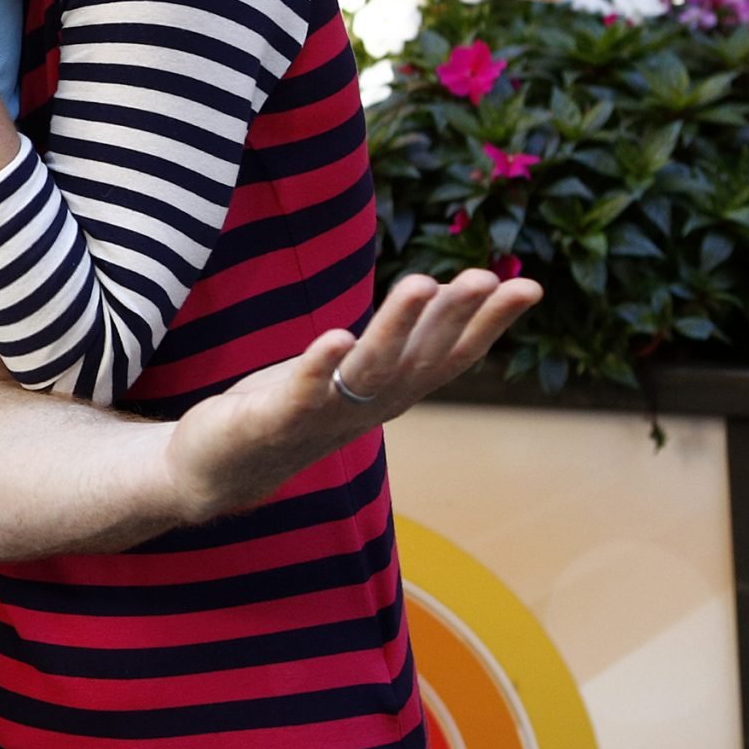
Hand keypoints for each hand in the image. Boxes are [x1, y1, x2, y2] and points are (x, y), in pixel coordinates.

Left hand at [164, 270, 540, 524]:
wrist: (220, 472)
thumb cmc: (295, 410)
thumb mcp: (355, 372)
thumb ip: (397, 340)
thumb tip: (445, 290)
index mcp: (388, 394)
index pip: (448, 356)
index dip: (488, 324)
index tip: (528, 287)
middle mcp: (367, 408)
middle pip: (418, 360)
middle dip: (452, 317)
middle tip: (486, 277)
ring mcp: (322, 416)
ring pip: (368, 369)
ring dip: (395, 327)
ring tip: (421, 283)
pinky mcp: (273, 420)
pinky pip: (303, 391)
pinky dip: (321, 365)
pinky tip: (336, 335)